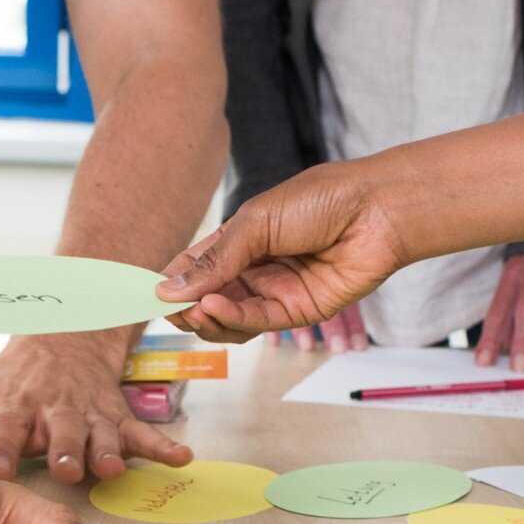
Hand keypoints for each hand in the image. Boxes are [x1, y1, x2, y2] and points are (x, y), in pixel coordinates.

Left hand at [0, 334, 191, 483]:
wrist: (61, 340)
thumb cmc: (7, 381)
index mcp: (12, 408)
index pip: (3, 429)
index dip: (0, 447)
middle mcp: (51, 411)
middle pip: (57, 431)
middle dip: (62, 448)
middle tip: (66, 467)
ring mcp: (87, 415)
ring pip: (99, 433)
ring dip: (106, 449)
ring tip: (114, 466)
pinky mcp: (116, 418)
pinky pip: (141, 433)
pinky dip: (162, 446)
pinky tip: (181, 459)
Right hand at [155, 161, 410, 342]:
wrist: (378, 209)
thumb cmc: (322, 200)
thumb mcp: (256, 221)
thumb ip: (216, 258)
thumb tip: (169, 288)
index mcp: (241, 241)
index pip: (196, 267)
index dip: (171, 282)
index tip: (145, 293)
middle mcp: (255, 270)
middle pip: (208, 299)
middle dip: (185, 307)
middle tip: (168, 309)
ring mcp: (276, 292)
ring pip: (228, 319)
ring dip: (206, 317)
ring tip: (193, 309)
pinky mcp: (298, 312)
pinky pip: (257, 323)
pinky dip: (231, 318)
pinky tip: (214, 308)